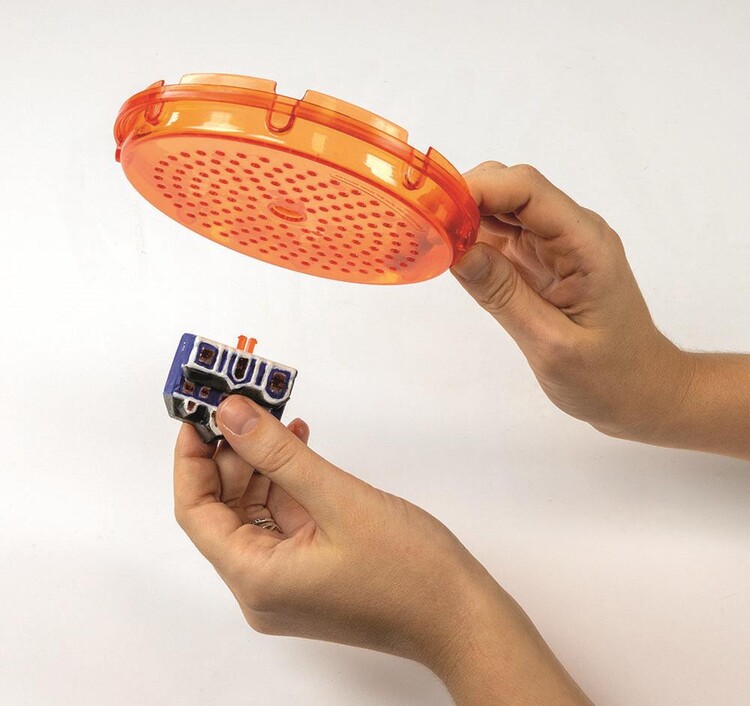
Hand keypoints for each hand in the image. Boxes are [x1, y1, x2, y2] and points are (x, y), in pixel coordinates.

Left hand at [174, 396, 590, 704]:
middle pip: (225, 511)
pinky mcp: (312, 574)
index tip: (200, 414)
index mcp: (256, 579)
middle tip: (242, 405)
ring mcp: (288, 583)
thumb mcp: (337, 498)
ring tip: (276, 419)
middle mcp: (262, 588)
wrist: (460, 616)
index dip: (192, 458)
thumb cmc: (409, 569)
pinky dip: (287, 484)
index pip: (197, 511)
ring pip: (255, 514)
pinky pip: (284, 522)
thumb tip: (230, 415)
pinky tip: (301, 447)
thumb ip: (278, 454)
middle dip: (231, 454)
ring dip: (262, 465)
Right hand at [452, 161, 693, 442]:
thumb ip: (504, 295)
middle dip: (463, 199)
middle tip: (420, 227)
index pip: (527, 189)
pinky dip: (471, 240)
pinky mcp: (541, 263)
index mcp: (585, 244)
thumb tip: (455, 251)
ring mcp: (556, 246)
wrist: (641, 393)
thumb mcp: (552, 343)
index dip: (476, 188)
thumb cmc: (609, 377)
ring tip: (424, 239)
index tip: (431, 209)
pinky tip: (447, 254)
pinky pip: (501, 237)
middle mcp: (571, 233)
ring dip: (462, 218)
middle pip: (511, 189)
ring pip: (501, 210)